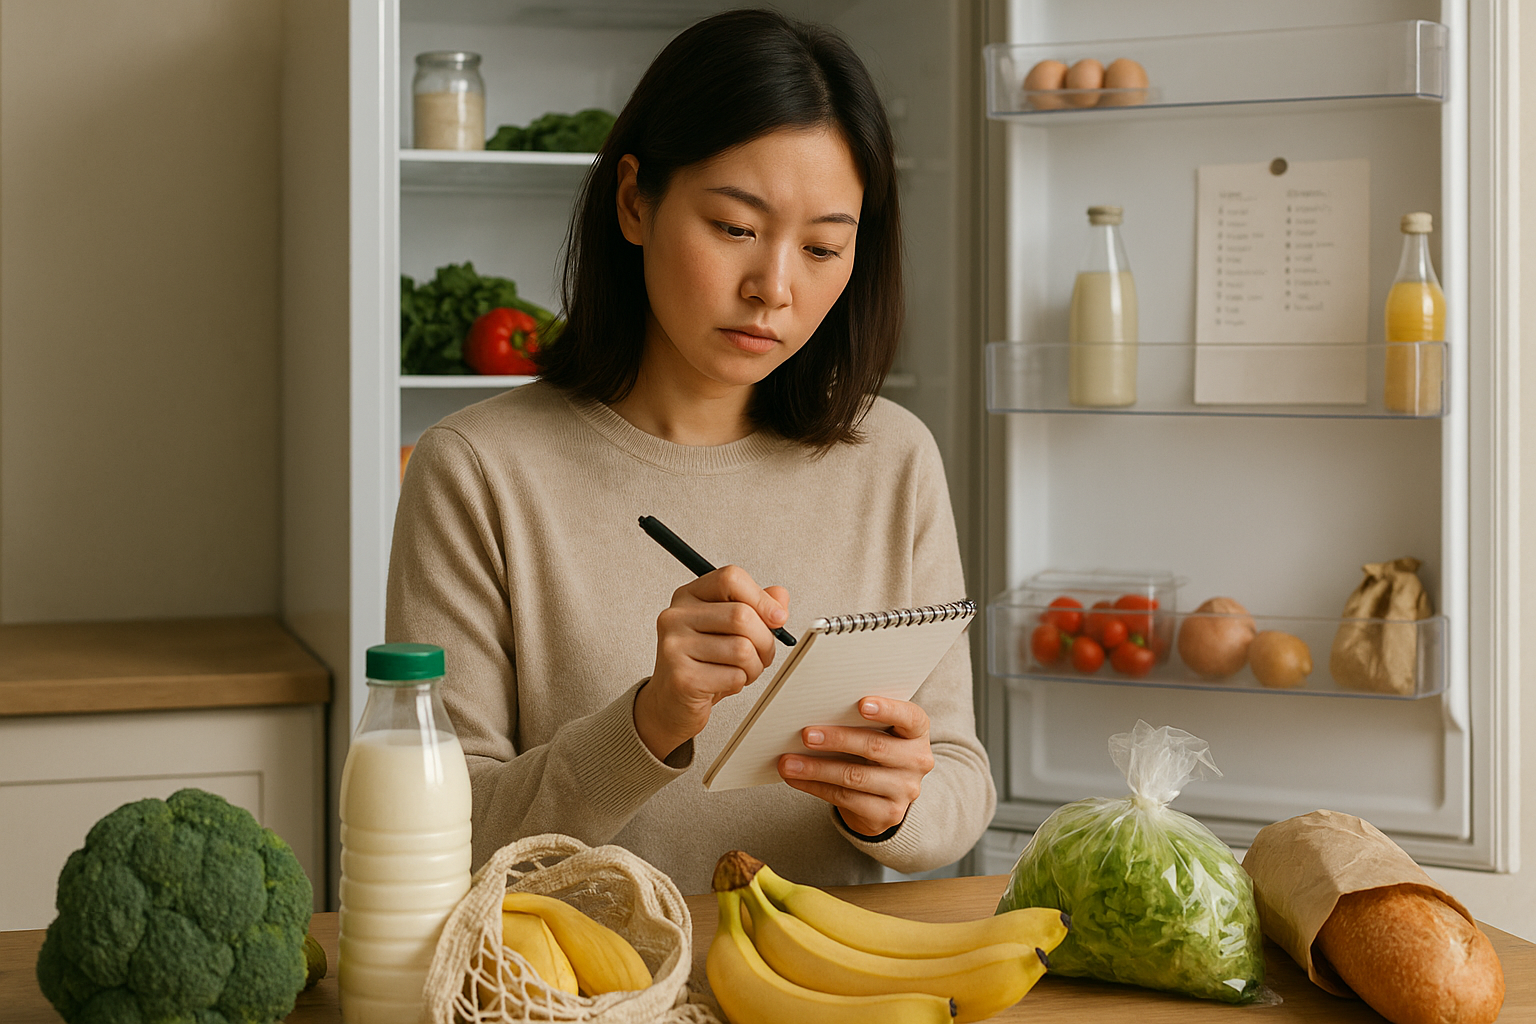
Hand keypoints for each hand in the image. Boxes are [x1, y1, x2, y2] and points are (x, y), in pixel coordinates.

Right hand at [634, 565, 788, 760]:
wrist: (670, 703)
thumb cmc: (703, 663)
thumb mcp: (729, 629)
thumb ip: (756, 607)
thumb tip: (780, 597)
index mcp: (688, 596)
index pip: (730, 578)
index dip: (761, 598)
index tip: (776, 618)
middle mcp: (675, 617)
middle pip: (742, 615)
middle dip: (765, 640)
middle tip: (762, 654)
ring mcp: (674, 647)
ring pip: (742, 648)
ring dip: (754, 666)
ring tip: (741, 670)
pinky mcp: (682, 678)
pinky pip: (734, 676)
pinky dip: (740, 682)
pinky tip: (725, 683)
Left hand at [776, 696, 934, 836]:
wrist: (885, 793)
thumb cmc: (874, 749)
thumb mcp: (877, 730)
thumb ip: (858, 719)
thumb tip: (812, 710)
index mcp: (917, 731)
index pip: (909, 717)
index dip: (887, 709)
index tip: (861, 704)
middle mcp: (917, 760)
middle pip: (875, 748)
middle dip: (837, 740)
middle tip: (806, 735)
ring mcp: (905, 790)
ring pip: (855, 777)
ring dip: (817, 769)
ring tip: (789, 763)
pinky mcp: (888, 813)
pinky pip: (846, 799)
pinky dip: (816, 787)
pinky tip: (796, 779)